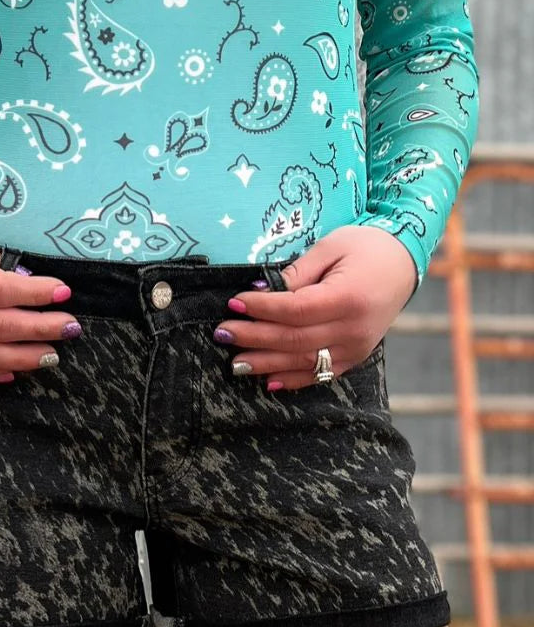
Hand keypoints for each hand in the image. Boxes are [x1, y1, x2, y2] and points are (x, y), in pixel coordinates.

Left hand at [213, 225, 418, 389]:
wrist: (403, 263)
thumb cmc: (364, 247)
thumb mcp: (330, 247)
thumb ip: (297, 273)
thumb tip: (262, 291)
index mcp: (348, 297)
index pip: (295, 310)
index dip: (262, 309)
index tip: (234, 302)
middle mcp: (354, 328)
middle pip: (295, 339)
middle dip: (255, 337)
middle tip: (223, 332)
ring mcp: (357, 347)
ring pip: (305, 362)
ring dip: (267, 363)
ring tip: (236, 363)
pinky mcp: (356, 356)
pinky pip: (322, 373)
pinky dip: (294, 379)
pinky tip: (269, 380)